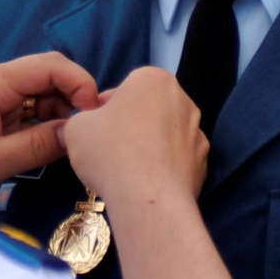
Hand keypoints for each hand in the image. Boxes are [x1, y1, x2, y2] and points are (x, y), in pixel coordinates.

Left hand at [0, 52, 99, 203]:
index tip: (95, 113)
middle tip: (88, 133)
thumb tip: (78, 133)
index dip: (80, 83)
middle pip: (49, 78)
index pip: (50, 66)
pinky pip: (27, 114)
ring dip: (60, 116)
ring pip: (41, 97)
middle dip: (74, 100)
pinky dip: (44, 127)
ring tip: (71, 145)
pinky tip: (52, 147)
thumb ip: (37, 146)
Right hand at [63, 66, 206, 207]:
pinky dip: (164, 167)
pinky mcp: (203, 162)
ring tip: (129, 169)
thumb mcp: (76, 127)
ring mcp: (198, 131)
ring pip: (164, 134)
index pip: (124, 88)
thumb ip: (82, 118)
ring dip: (149, 145)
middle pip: (148, 109)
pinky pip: (176, 159)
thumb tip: (94, 125)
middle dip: (130, 124)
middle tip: (110, 149)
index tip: (95, 129)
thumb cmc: (111, 152)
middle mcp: (182, 99)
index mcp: (153, 79)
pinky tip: (148, 182)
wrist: (148, 199)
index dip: (104, 109)